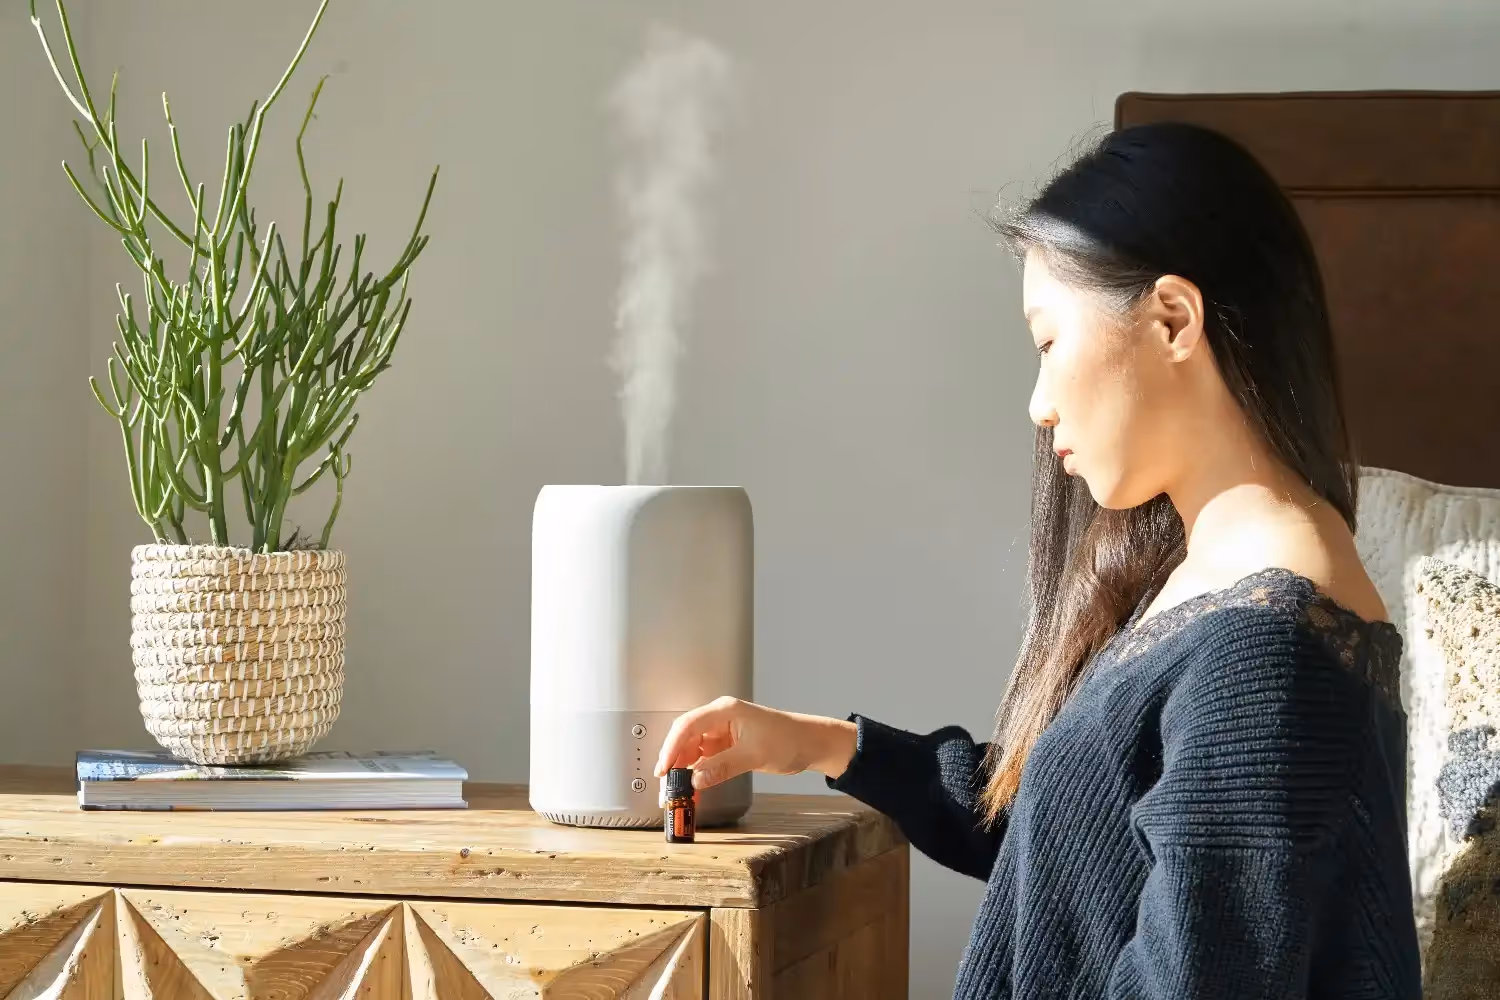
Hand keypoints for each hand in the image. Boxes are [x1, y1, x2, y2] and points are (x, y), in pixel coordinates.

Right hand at [652, 697, 857, 790]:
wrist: (810, 743)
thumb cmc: (789, 739)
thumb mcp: (754, 754)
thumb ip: (723, 766)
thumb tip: (696, 779)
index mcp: (725, 711)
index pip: (688, 725)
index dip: (671, 747)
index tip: (663, 769)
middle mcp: (720, 718)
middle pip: (685, 738)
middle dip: (673, 762)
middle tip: (666, 787)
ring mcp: (722, 732)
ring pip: (692, 750)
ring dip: (683, 770)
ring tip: (676, 793)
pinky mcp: (726, 746)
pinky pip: (705, 759)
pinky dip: (697, 774)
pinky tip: (692, 790)